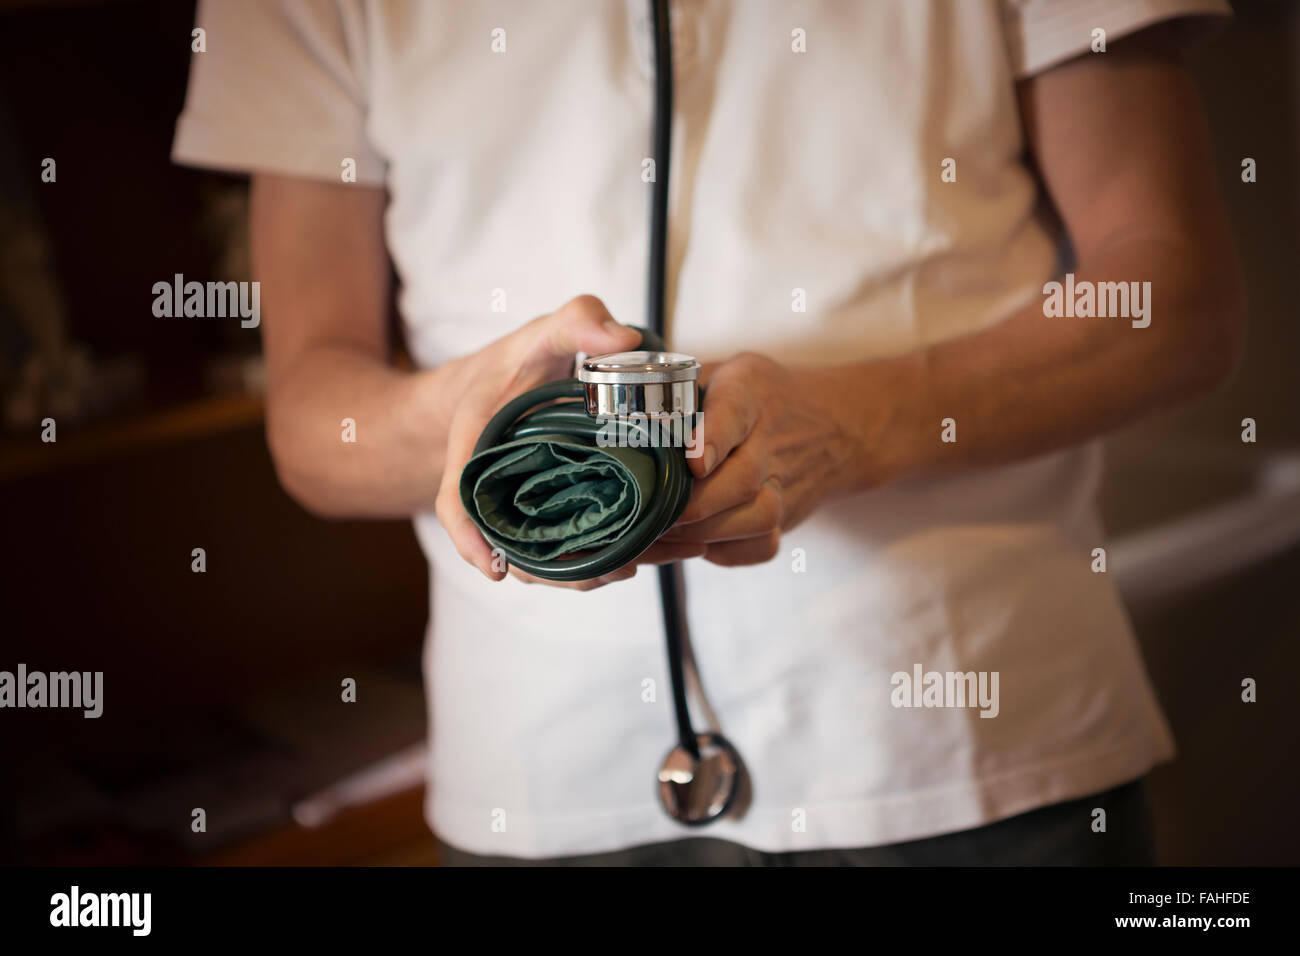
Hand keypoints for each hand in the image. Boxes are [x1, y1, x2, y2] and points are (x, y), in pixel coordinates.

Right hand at [434, 295, 706, 588]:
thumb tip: (623, 339)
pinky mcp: (542, 509)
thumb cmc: (527, 356)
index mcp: (476, 440)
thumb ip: (580, 319)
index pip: (457, 499)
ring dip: (571, 573)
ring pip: (532, 552)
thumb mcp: (549, 328)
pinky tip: (624, 561)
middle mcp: (491, 478)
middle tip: (604, 572)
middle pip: (503, 540)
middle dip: (547, 569)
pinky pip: (554, 544)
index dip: (470, 538)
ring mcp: (515, 499)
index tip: (494, 569)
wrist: (515, 374)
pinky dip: (583, 560)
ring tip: (622, 569)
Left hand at [659, 352, 897, 565]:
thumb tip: (618, 410)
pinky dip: (725, 551)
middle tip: (648, 512)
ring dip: (705, 530)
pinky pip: (759, 546)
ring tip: (662, 531)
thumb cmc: (759, 398)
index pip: (733, 410)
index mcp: (750, 391)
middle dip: (692, 502)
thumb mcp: (725, 371)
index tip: (693, 462)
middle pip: (742, 479)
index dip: (712, 437)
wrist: (834, 426)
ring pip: (755, 518)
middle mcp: (773, 439)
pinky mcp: (787, 518)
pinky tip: (694, 541)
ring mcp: (786, 484)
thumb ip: (681, 385)